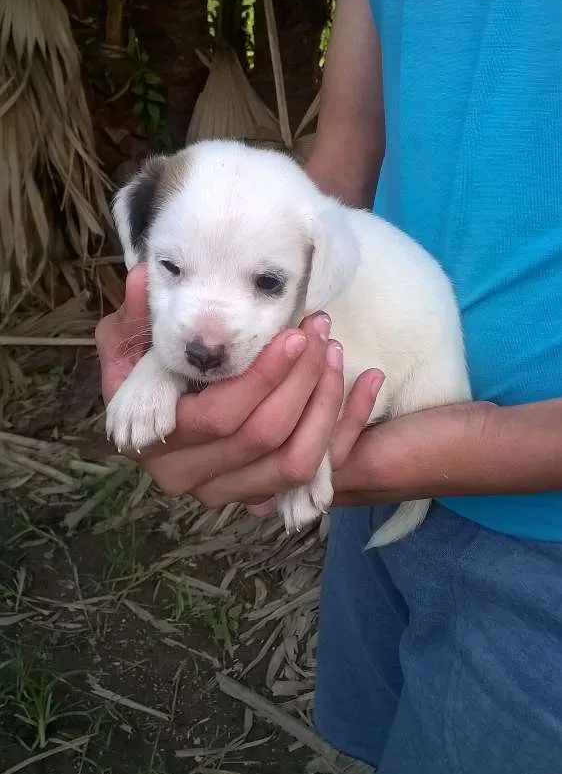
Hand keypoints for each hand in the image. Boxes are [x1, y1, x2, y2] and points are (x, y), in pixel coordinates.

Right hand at [95, 265, 383, 512]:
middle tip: (319, 330)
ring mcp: (231, 493)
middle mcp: (190, 478)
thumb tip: (140, 277)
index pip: (222, 416)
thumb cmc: (149, 370)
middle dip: (301, 379)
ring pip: (296, 461)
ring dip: (326, 402)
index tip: (294, 334)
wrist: (160, 415)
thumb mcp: (134, 341)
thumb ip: (139, 314)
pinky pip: (320, 472)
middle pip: (265, 437)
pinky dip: (348, 425)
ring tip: (335, 350)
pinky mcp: (266, 495)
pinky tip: (367, 380)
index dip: (264, 376)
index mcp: (154, 441)